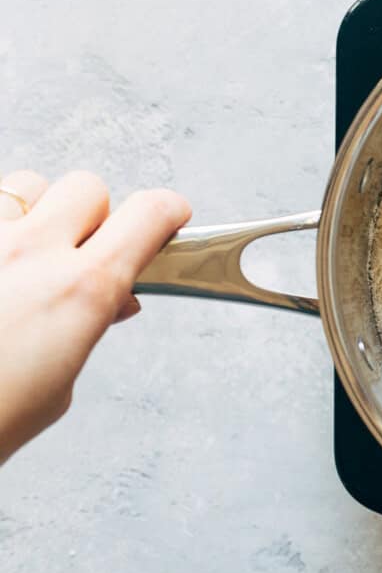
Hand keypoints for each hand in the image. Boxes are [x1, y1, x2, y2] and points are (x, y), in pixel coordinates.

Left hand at [0, 170, 189, 462]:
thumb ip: (86, 328)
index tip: (169, 221)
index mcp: (81, 291)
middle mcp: (30, 253)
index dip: (167, 214)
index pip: (148, 216)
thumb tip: (108, 301)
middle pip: (86, 187)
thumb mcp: (57, 387)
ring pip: (25, 185)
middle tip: (85, 254)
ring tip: (22, 257)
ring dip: (35, 212)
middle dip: (95, 216)